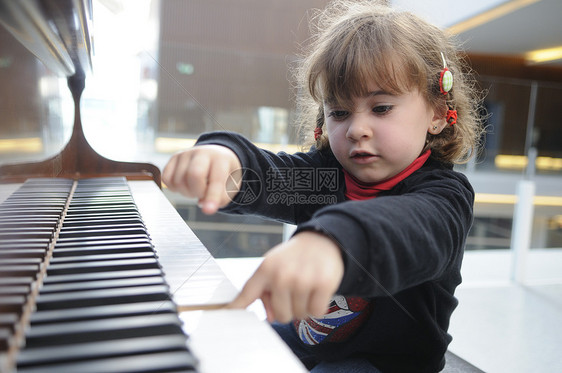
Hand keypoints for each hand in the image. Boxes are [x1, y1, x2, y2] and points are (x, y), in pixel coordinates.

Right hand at [162, 145, 241, 213]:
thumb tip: (202, 204)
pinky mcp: (173, 158)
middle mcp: (202, 153)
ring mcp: (185, 154)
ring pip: (178, 181)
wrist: (217, 155)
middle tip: (203, 194)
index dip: (212, 196)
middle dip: (197, 192)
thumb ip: (221, 198)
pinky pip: (166, 179)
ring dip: (187, 193)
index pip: (215, 178)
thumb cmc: (225, 174)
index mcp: (221, 159)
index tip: (209, 210)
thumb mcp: (231, 186)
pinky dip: (174, 188)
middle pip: (193, 175)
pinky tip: (186, 186)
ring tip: (197, 189)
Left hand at [228, 231, 343, 322]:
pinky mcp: (323, 283)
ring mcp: (302, 280)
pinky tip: (316, 291)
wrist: (320, 239)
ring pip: (300, 315)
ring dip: (304, 307)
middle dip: (288, 309)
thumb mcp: (274, 267)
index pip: (246, 294)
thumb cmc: (293, 258)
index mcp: (265, 269)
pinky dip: (318, 306)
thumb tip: (270, 318)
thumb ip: (265, 292)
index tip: (224, 314)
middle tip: (293, 293)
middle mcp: (282, 275)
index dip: (235, 307)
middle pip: (281, 316)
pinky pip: (316, 312)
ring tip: (305, 288)